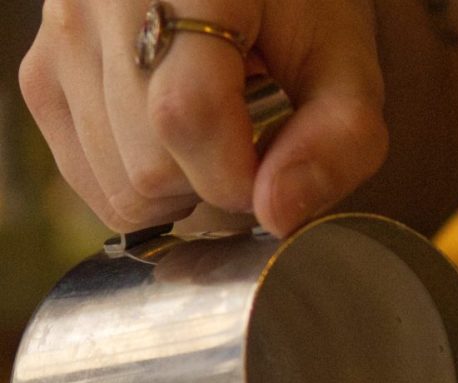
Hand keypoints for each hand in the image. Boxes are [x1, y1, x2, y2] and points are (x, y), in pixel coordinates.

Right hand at [20, 0, 387, 235]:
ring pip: (116, 183)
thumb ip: (339, 138)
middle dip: (214, 184)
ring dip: (180, 191)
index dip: (239, 177)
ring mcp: (61, 32)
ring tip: (213, 136)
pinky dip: (139, 187)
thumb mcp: (345, 62)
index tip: (272, 172)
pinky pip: (85, 178)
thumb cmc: (298, 7)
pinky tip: (173, 146)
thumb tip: (277, 215)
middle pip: (149, 165)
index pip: (186, 115)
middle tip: (248, 142)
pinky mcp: (42, 68)